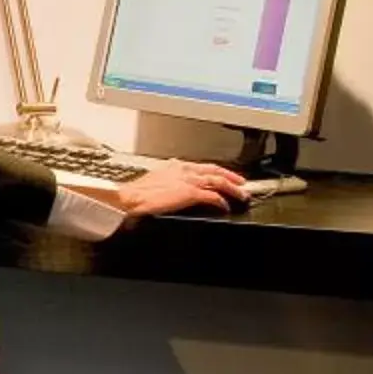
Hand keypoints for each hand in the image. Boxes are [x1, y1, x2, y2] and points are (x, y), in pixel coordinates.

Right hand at [109, 160, 246, 219]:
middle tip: (242, 183)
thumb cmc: (136, 193)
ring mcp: (188, 181)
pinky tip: (225, 207)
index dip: (215, 170)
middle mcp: (184, 170)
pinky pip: (212, 196)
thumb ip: (166, 181)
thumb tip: (169, 188)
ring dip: (233, 189)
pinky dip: (221, 201)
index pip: (201, 166)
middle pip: (214, 170)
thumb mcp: (153, 181)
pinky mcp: (190, 193)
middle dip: (231, 176)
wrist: (130, 198)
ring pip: (218, 181)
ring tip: (242, 196)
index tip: (223, 175)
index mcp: (175, 166)